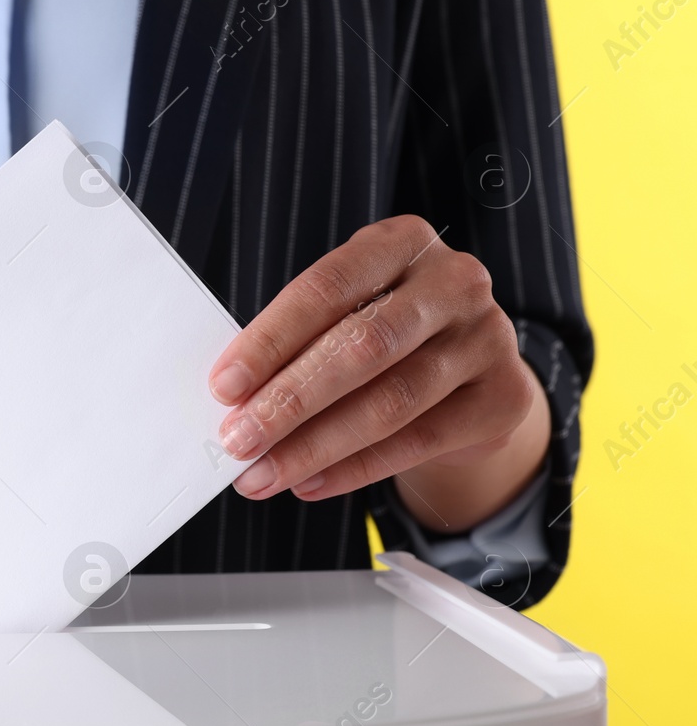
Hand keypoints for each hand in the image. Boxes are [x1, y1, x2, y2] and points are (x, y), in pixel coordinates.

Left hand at [207, 215, 547, 531]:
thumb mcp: (348, 314)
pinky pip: (418, 442)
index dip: (271, 340)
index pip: (326, 290)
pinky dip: (354, 468)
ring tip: (262, 473)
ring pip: (390, 402)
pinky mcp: (502, 398)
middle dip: (290, 400)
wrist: (474, 373)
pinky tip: (309, 482)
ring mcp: (487, 338)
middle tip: (238, 439)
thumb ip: (301, 343)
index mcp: (401, 243)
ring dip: (314, 446)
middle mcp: (453, 282)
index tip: (224, 385)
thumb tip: (234, 399)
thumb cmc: (387, 336)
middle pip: (362, 346)